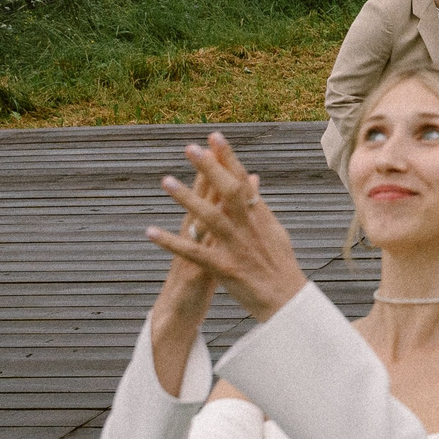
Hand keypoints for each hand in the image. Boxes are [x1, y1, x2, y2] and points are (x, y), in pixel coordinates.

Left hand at [145, 134, 309, 324]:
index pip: (242, 181)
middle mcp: (249, 228)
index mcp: (260, 217)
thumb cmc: (280, 266)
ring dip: (187, 199)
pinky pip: (194, 253)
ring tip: (166, 181)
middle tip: (190, 148)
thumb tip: (252, 179)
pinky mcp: (224, 268)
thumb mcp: (274, 231)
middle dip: (210, 168)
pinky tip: (152, 232)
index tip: (214, 137)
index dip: (228, 158)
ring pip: (210, 218)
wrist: (286, 301)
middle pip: (229, 192)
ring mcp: (237, 247)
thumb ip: (259, 206)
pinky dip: (172, 243)